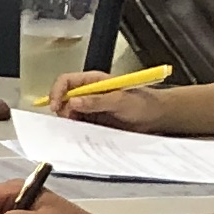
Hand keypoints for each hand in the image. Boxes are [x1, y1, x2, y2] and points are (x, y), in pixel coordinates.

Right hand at [51, 74, 181, 130]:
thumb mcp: (120, 100)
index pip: (66, 81)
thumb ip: (97, 101)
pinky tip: (83, 132)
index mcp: (94, 81)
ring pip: (69, 112)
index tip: (56, 106)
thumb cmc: (144, 103)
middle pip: (63, 97)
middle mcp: (89, 92)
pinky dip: (76, 128)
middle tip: (69, 120)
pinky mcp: (94, 120)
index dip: (57, 92)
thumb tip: (73, 101)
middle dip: (62, 109)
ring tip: (79, 126)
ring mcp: (91, 107)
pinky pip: (78, 123)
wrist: (157, 117)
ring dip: (69, 120)